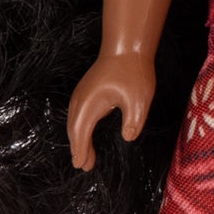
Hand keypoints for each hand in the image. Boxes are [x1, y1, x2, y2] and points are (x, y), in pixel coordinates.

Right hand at [67, 53, 155, 170]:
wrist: (126, 47)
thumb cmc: (133, 71)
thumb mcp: (139, 98)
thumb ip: (134, 120)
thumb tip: (128, 137)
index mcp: (90, 103)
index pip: (81, 131)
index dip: (80, 149)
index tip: (82, 165)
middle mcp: (81, 99)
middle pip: (74, 129)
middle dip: (78, 148)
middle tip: (85, 166)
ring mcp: (82, 94)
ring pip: (75, 122)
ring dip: (79, 139)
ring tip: (86, 158)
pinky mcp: (86, 92)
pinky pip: (79, 115)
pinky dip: (80, 129)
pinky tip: (87, 136)